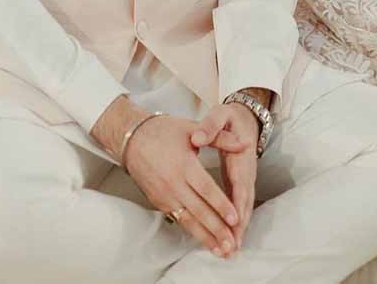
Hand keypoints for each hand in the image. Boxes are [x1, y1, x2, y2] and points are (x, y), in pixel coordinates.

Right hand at [91, 97, 246, 256]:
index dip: (221, 205)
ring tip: (220, 249)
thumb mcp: (192, 128)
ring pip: (188, 220)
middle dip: (216, 229)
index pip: (206, 189)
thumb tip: (244, 143)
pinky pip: (178, 219)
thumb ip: (221, 138)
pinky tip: (203, 239)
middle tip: (231, 243)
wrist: (132, 139)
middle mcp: (173, 184)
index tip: (235, 218)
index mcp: (184, 165)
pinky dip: (192, 230)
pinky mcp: (159, 202)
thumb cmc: (163, 131)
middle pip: (198, 210)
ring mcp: (165, 195)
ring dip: (205, 236)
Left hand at [191, 99, 266, 250]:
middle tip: (232, 247)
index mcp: (242, 155)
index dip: (237, 203)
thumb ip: (210, 127)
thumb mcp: (220, 115)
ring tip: (230, 249)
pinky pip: (239, 205)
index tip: (234, 221)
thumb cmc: (230, 117)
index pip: (240, 183)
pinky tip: (229, 236)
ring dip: (238, 228)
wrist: (246, 115)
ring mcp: (246, 178)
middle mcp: (247, 170)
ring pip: (244, 207)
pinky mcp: (240, 183)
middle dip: (239, 225)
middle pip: (245, 201)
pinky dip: (236, 222)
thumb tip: (198, 138)